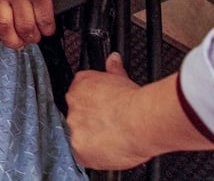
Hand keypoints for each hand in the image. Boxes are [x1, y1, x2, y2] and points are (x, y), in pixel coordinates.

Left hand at [66, 54, 151, 169]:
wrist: (140, 121)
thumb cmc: (134, 102)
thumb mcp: (123, 79)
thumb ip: (113, 69)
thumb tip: (113, 58)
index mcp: (81, 85)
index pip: (78, 95)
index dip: (92, 106)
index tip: (102, 112)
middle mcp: (73, 104)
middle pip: (77, 115)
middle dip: (90, 122)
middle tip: (109, 127)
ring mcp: (74, 126)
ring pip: (79, 135)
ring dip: (92, 138)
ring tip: (112, 139)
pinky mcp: (78, 148)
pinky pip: (82, 154)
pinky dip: (94, 154)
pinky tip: (108, 150)